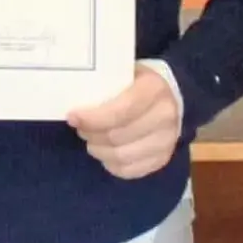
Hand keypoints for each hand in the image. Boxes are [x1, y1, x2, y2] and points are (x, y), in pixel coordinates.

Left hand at [66, 65, 182, 178]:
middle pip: (117, 136)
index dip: (92, 119)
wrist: (170, 97)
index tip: (72, 117)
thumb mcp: (123, 72)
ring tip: (91, 140)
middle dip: (91, 134)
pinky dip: (111, 164)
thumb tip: (72, 98)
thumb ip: (103, 84)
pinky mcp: (163, 159)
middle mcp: (165, 116)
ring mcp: (167, 141)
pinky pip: (130, 170)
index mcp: (154, 89)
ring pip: (121, 156)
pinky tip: (105, 152)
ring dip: (98, 150)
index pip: (120, 111)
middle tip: (80, 128)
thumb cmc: (137, 82)